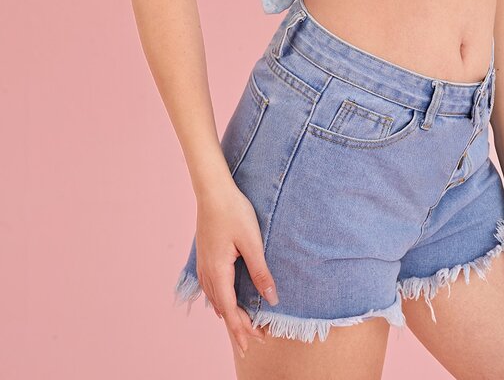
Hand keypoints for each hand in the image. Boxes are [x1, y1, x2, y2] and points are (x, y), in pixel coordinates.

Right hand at [195, 178, 278, 357]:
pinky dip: (220, 300)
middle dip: (237, 325)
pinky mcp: (205, 256)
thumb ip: (260, 271)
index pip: (230, 309)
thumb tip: (272, 298)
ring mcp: (203, 264)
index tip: (254, 342)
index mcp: (218, 271)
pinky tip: (225, 301)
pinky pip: (211, 287)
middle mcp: (207, 272)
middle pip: (222, 308)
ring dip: (229, 314)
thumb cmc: (233, 212)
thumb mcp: (252, 242)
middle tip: (253, 341)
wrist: (213, 190)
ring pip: (215, 299)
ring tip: (241, 326)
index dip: (242, 327)